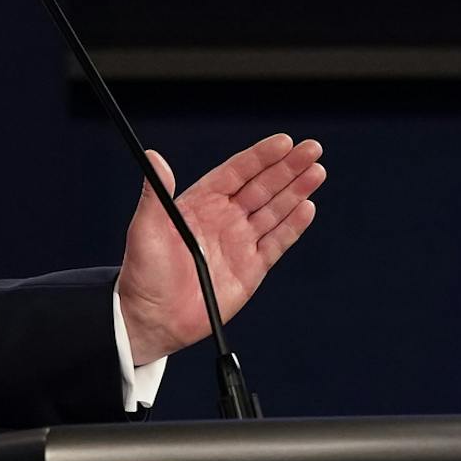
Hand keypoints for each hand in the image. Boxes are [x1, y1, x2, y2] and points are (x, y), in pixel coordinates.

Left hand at [115, 134, 324, 365]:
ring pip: (275, 210)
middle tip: (312, 149)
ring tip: (317, 172)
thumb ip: (155, 193)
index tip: (283, 141)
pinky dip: (293, 226)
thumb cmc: (143, 273)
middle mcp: (225, 218)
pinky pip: (277, 243)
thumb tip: (154, 157)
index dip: (261, 157)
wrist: (153, 319)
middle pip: (263, 186)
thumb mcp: (145, 229)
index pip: (237, 172)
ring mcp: (240, 243)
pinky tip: (307, 208)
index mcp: (201, 203)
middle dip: (288, 167)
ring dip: (297, 191)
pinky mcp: (251, 269)